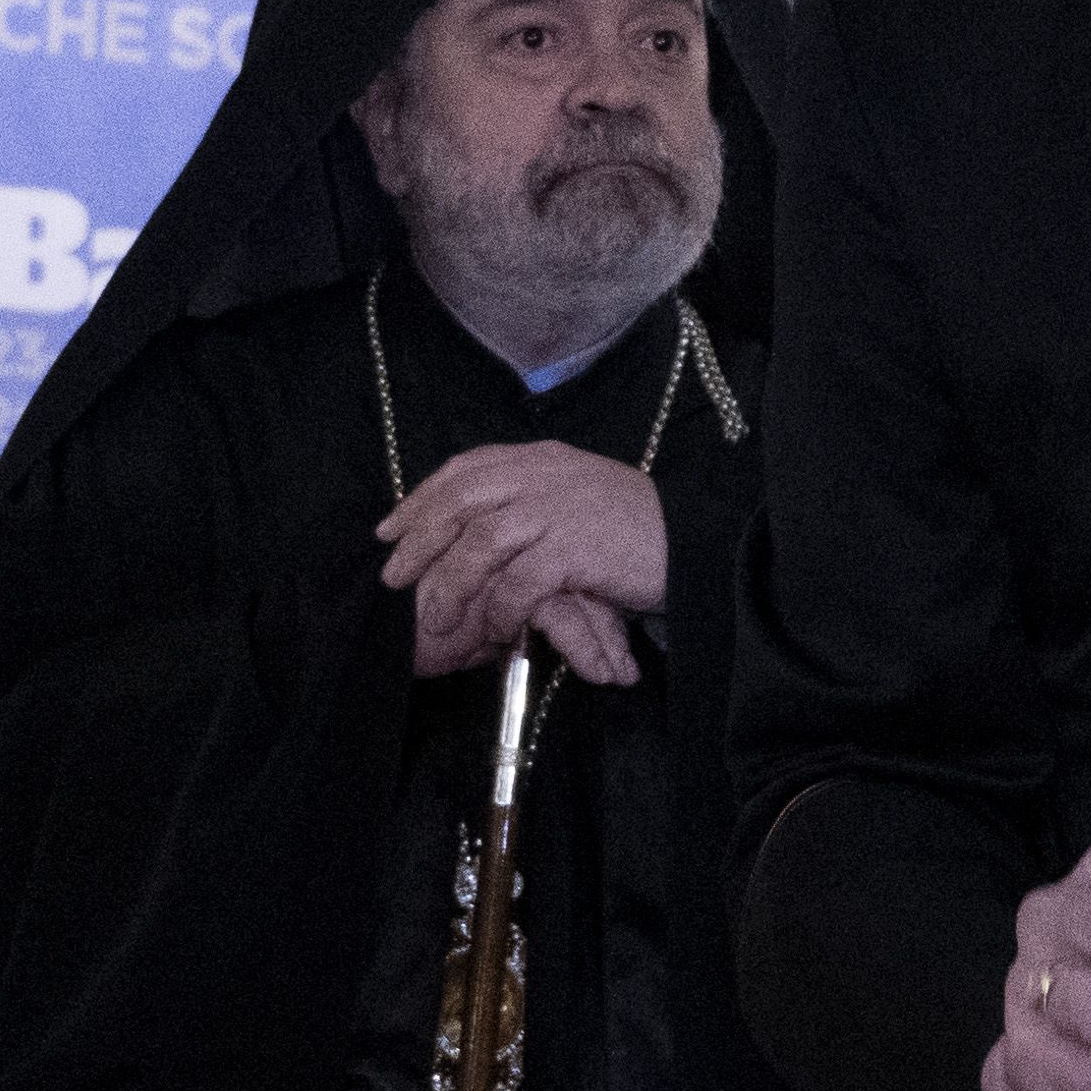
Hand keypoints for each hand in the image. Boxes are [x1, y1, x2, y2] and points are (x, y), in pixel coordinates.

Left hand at [380, 443, 667, 684]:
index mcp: (542, 460)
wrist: (701, 540)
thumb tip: (484, 523)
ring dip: (451, 584)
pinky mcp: (575, 548)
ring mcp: (559, 509)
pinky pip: (518, 582)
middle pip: (460, 501)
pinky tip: (496, 631)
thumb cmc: (640, 529)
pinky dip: (500, 609)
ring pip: (480, 543)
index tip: (390, 530)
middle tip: (393, 579)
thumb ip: (535, 499)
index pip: (465, 470)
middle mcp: (544, 476)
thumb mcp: (582, 496)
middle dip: (419, 542)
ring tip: (436, 620)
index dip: (421, 499)